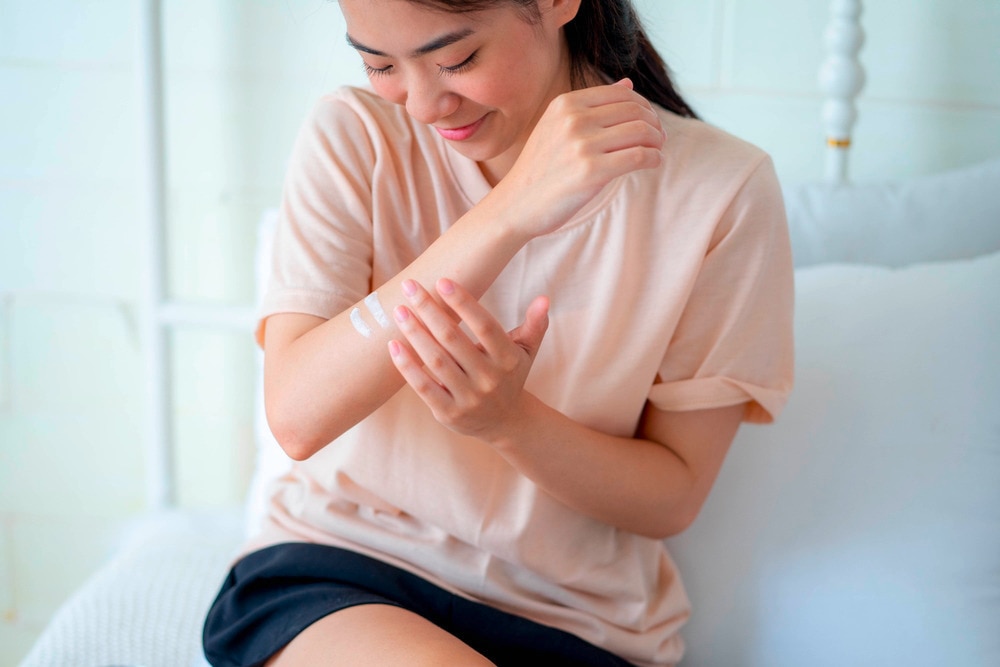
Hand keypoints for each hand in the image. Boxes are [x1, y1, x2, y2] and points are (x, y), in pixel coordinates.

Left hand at [388, 278, 548, 440]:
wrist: (506, 422)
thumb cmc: (511, 375)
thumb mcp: (526, 351)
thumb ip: (534, 324)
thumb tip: (544, 298)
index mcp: (508, 359)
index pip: (485, 326)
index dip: (464, 303)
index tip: (442, 281)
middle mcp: (489, 379)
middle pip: (453, 339)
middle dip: (429, 310)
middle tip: (409, 286)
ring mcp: (469, 398)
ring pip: (436, 360)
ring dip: (414, 333)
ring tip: (398, 311)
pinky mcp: (449, 413)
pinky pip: (424, 387)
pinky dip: (407, 366)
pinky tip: (393, 346)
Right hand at [496, 78, 664, 237]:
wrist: (516, 204)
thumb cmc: (541, 168)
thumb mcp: (557, 127)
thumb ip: (592, 105)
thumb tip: (628, 84)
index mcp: (565, 104)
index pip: (621, 94)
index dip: (644, 106)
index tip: (649, 121)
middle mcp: (573, 120)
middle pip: (635, 111)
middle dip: (654, 123)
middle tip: (659, 138)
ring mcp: (582, 146)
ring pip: (641, 132)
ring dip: (657, 141)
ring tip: (656, 150)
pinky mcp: (591, 172)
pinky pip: (638, 156)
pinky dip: (653, 158)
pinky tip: (653, 162)